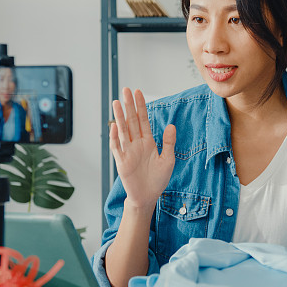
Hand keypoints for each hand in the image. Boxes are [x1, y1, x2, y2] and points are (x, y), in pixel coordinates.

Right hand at [110, 88, 175, 211]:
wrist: (148, 197)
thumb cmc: (157, 179)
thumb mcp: (168, 160)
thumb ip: (168, 143)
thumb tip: (171, 125)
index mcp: (148, 142)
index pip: (143, 120)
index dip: (141, 106)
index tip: (138, 92)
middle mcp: (136, 144)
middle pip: (131, 121)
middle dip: (129, 106)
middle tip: (126, 90)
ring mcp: (128, 152)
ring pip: (123, 131)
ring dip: (120, 117)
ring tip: (117, 102)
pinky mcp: (122, 162)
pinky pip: (117, 148)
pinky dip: (115, 138)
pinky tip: (114, 127)